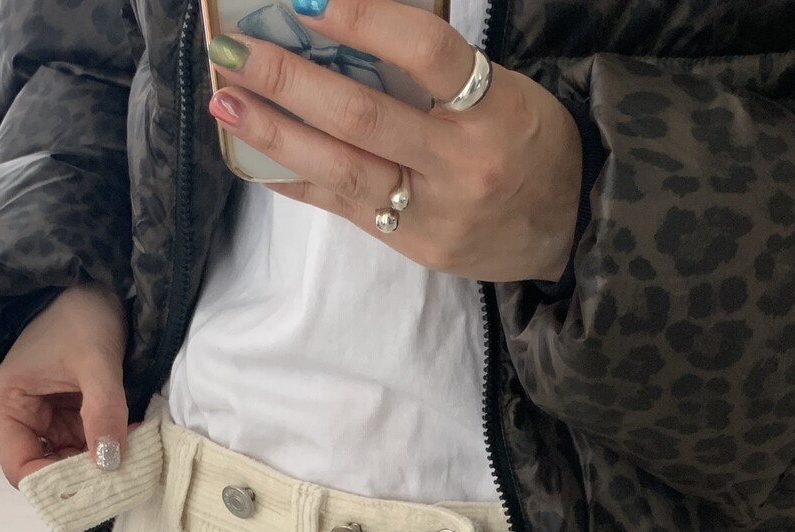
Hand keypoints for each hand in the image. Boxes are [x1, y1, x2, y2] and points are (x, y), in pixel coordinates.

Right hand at [0, 283, 130, 487]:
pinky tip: (135, 447)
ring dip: (103, 468)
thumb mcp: (95, 362)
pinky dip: (112, 452)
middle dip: (84, 480)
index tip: (92, 492)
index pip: (20, 469)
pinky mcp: (74, 417)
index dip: (52, 488)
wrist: (99, 289)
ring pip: (73, 464)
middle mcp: (23, 418)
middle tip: (123, 483)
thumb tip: (109, 463)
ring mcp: (50, 419)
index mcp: (7, 405)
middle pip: (48, 472)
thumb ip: (102, 411)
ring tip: (135, 463)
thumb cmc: (82, 315)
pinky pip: (91, 447)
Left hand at [207, 0, 582, 283]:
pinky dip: (296, 180)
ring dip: (276, 134)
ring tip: (228, 103)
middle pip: (365, 117)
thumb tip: (344, 32)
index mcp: (494, 111)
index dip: (364, 19)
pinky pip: (343, 208)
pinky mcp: (413, 245)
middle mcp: (462, 165)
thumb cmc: (529, 145)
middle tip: (233, 50)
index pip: (426, 52)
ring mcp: (434, 213)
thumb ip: (436, 72)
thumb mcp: (503, 92)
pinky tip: (256, 157)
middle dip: (290, 80)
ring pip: (344, 170)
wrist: (567, 230)